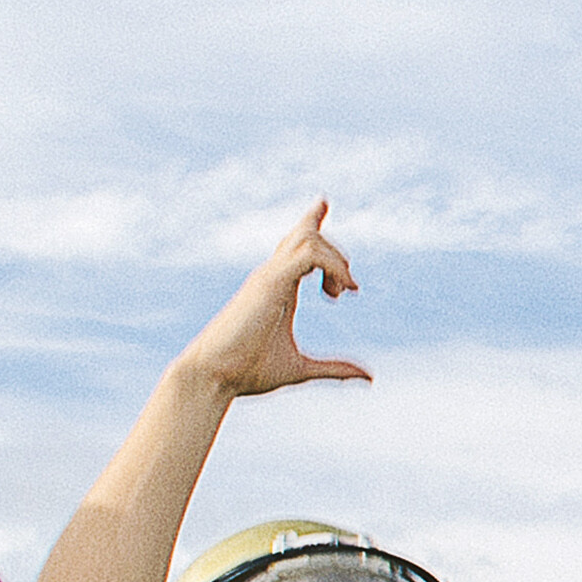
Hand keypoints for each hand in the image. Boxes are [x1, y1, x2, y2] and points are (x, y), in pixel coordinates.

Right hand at [180, 201, 368, 401]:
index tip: (322, 204)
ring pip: (309, 239)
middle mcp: (272, 276)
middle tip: (348, 290)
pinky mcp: (269, 283)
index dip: (311, 220)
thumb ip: (334, 369)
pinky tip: (336, 291)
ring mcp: (269, 276)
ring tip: (343, 292)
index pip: (295, 244)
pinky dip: (332, 265)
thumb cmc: (247, 372)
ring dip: (336, 261)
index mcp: (277, 288)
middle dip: (335, 252)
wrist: (213, 376)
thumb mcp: (301, 368)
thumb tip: (368, 378)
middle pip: (304, 235)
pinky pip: (309, 254)